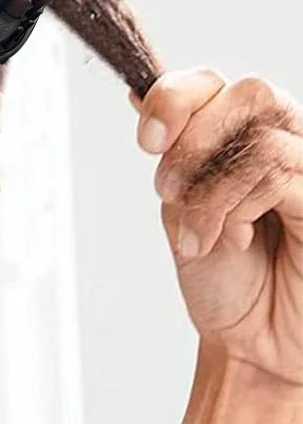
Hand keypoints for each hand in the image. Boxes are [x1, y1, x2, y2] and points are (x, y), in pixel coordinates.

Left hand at [130, 68, 302, 387]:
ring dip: (209, 193)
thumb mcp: (181, 206)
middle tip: (166, 189)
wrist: (251, 341)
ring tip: (200, 236)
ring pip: (257, 142)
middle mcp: (288, 141)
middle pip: (248, 91)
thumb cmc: (223, 277)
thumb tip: (137, 95)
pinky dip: (234, 210)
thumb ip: (172, 151)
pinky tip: (232, 242)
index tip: (145, 141)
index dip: (175, 97)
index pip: (215, 82)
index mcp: (246, 135)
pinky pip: (277, 176)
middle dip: (193, 136)